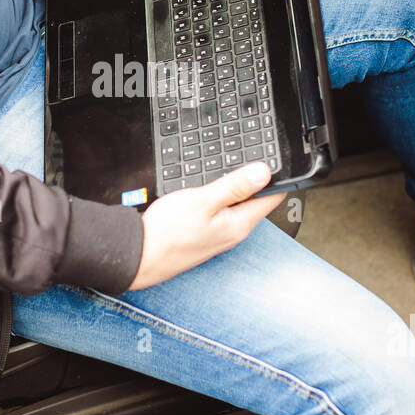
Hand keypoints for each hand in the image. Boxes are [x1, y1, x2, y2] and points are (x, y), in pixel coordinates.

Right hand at [127, 162, 284, 290]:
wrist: (139, 255)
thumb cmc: (167, 233)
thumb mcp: (203, 200)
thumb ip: (235, 186)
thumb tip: (264, 172)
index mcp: (239, 224)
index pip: (272, 197)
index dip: (276, 176)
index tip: (272, 159)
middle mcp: (234, 233)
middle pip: (255, 200)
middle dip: (255, 180)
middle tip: (247, 160)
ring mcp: (220, 236)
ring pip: (237, 206)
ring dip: (235, 189)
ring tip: (226, 173)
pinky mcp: (206, 236)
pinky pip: (221, 213)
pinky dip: (219, 199)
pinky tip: (208, 192)